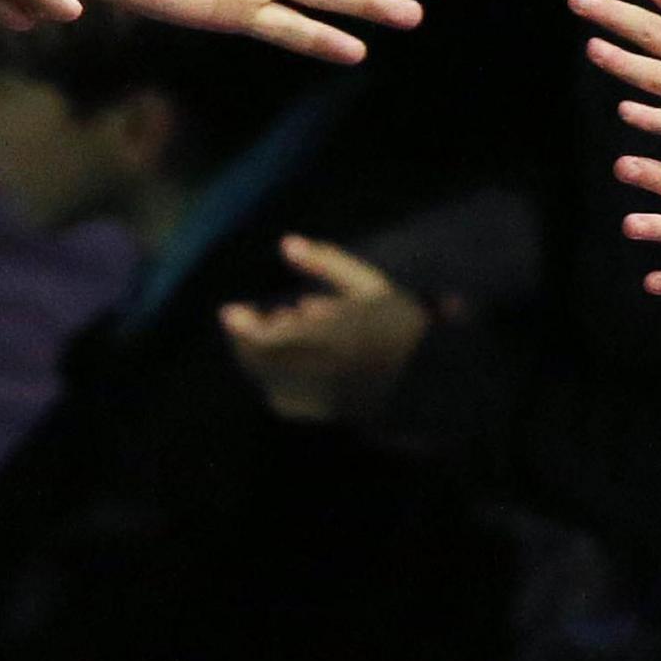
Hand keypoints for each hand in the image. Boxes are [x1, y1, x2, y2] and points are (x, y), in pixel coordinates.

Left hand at [221, 235, 430, 422]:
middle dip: (249, 342)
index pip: (261, 341)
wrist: (431, 380)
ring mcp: (320, 401)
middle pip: (260, 364)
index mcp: (325, 341)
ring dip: (264, 358)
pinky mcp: (327, 416)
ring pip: (270, 383)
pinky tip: (297, 360)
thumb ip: (327, 263)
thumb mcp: (368, 285)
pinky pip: (288, 400)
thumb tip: (287, 244)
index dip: (240, 327)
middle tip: (251, 320)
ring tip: (282, 333)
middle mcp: (317, 375)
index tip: (229, 312)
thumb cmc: (402, 325)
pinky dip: (279, 378)